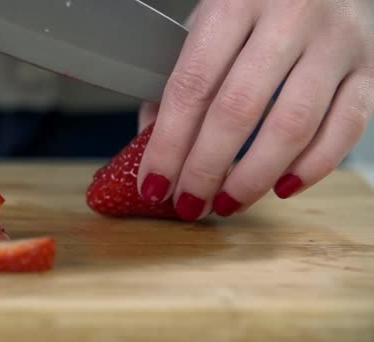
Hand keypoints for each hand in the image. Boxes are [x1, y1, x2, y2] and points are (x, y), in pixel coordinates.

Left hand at [138, 0, 373, 220]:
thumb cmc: (258, 2)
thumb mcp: (210, 23)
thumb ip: (181, 79)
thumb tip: (155, 147)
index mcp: (233, 1)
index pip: (192, 85)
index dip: (169, 145)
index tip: (154, 184)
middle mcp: (289, 17)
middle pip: (238, 110)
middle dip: (206, 170)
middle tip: (188, 203)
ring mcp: (336, 42)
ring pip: (293, 126)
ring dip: (253, 178)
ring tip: (226, 203)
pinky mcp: (369, 66)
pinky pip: (346, 128)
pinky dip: (312, 168)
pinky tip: (280, 187)